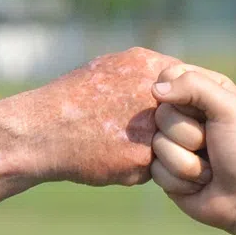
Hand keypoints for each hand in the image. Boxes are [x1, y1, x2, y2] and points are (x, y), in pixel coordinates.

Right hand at [0, 47, 178, 186]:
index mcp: (149, 67)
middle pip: (191, 115)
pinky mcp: (141, 162)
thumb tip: (175, 81)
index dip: (190, 98)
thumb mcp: (112, 67)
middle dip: (182, 125)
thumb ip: (147, 73)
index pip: (194, 82)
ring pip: (174, 144)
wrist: (41, 130)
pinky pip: (153, 167)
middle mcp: (157, 98)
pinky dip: (138, 166)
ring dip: (163, 148)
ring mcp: (151, 131)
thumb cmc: (71, 97)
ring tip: (131, 146)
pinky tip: (114, 158)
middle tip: (161, 134)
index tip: (183, 108)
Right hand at [149, 63, 235, 229]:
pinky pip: (155, 170)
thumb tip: (155, 88)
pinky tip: (199, 183)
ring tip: (209, 168)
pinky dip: (181, 180)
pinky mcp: (165, 169)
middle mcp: (185, 114)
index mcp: (203, 91)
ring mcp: (172, 143)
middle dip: (188, 135)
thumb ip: (194, 87)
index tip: (201, 111)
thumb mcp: (228, 108)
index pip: (168, 76)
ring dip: (186, 162)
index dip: (177, 94)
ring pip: (156, 145)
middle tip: (211, 144)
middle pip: (159, 114)